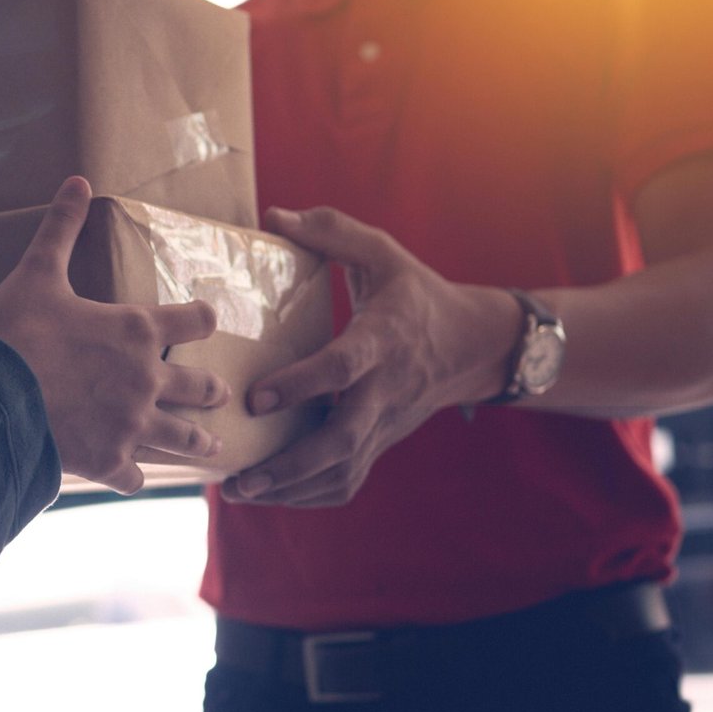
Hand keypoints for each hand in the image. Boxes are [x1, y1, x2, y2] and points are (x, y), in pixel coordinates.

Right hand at [0, 177, 229, 493]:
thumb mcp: (37, 274)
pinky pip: (134, 477)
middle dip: (211, 390)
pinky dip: (135, 477)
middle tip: (221, 393)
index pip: (193, 321)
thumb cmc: (14, 333)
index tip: (209, 320)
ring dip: (198, 443)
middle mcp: (146, 380)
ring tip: (212, 449)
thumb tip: (77, 181)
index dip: (203, 318)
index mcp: (135, 331)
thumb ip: (61, 229)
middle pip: (198, 386)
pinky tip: (136, 478)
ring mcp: (131, 425)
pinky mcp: (108, 460)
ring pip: (180, 438)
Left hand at [225, 206, 515, 506]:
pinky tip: (270, 495)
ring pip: (343, 469)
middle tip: (239, 476)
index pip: (343, 367)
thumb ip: (331, 231)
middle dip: (289, 464)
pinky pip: (349, 480)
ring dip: (291, 488)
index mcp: (383, 339)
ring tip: (239, 491)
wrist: (473, 345)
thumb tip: (274, 216)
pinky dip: (310, 495)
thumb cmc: (415, 293)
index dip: (301, 385)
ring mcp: (386, 423)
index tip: (256, 398)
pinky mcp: (382, 442)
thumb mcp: (381, 252)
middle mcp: (385, 390)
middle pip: (342, 439)